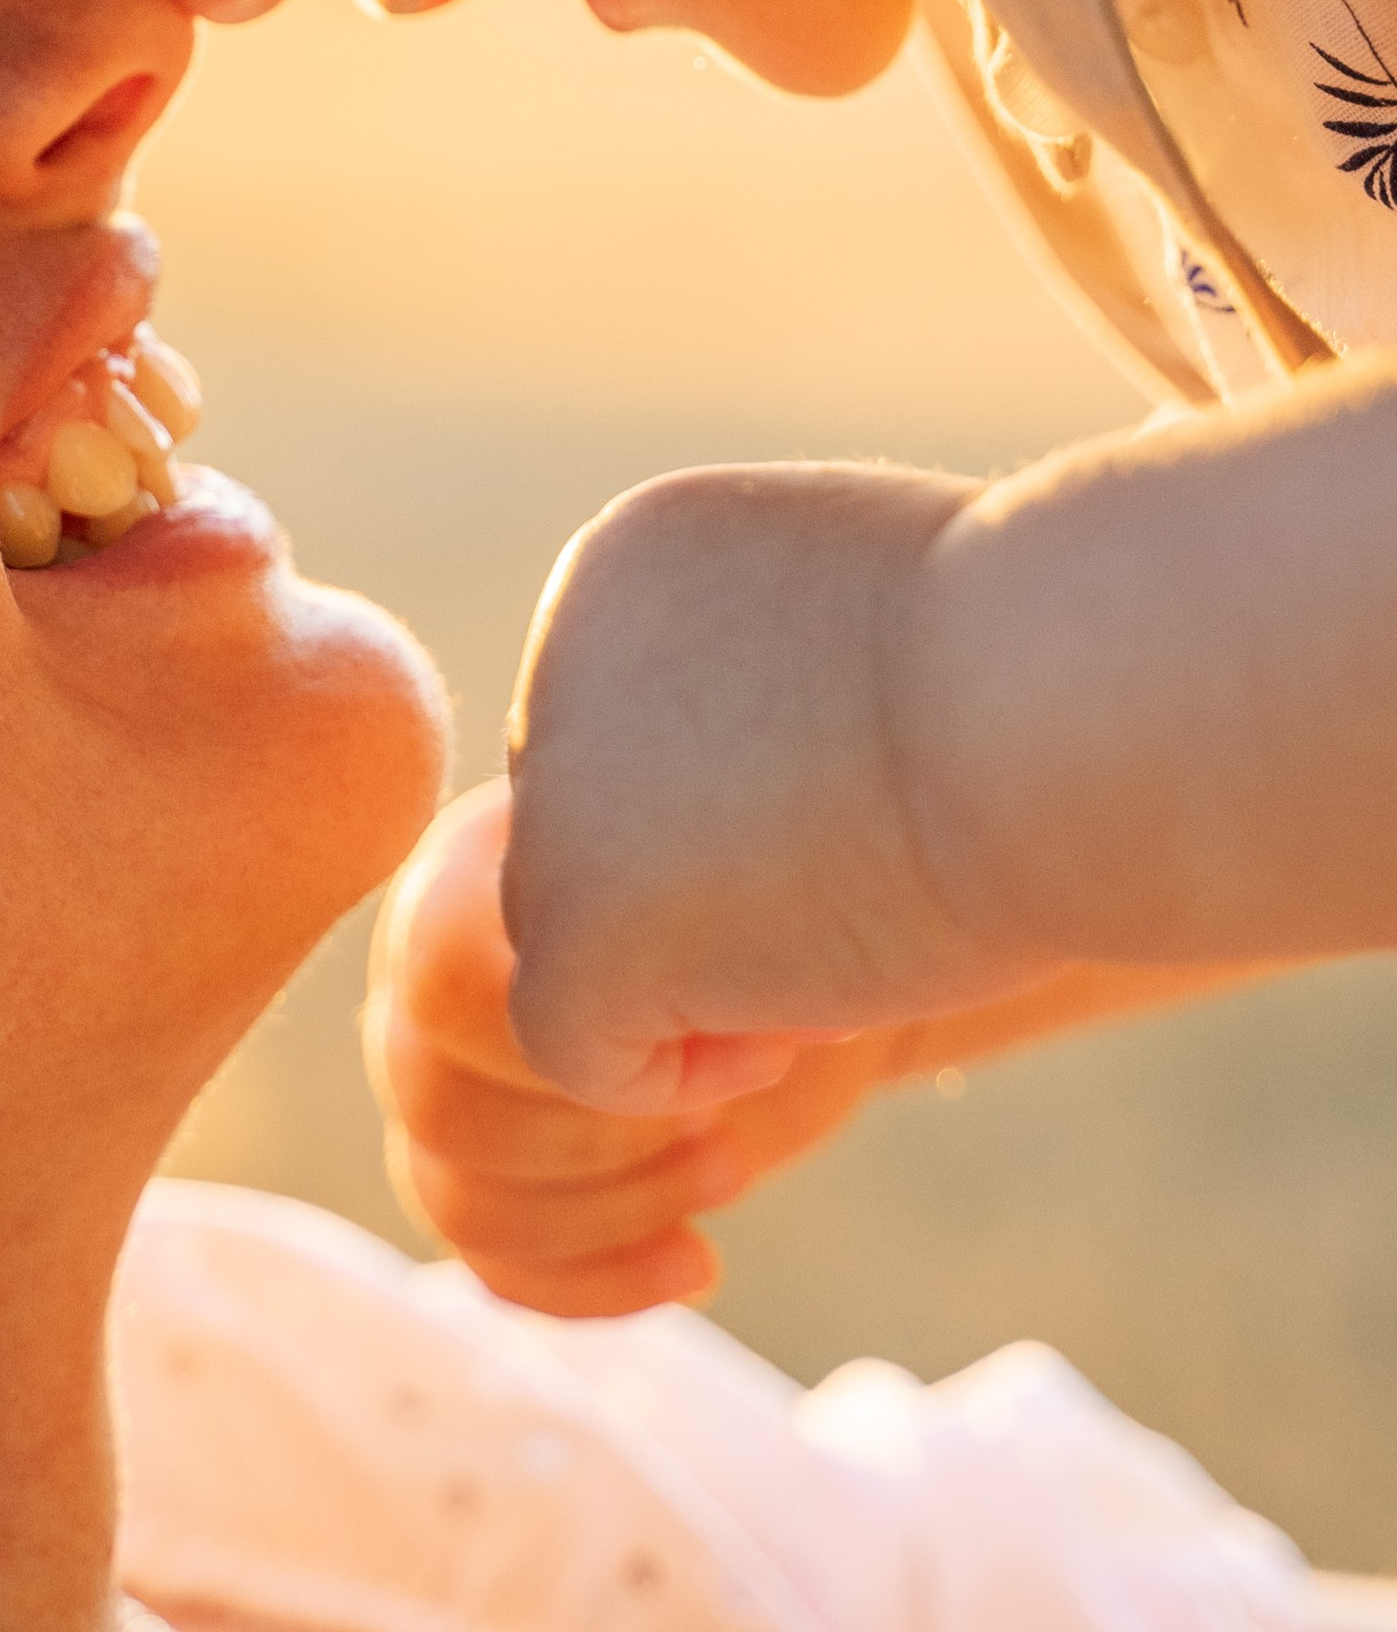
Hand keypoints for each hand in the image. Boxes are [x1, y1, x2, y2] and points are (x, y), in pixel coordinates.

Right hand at [367, 782, 901, 1315]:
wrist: (781, 965)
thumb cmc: (760, 909)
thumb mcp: (746, 905)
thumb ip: (713, 939)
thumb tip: (754, 1026)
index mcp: (462, 890)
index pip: (443, 980)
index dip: (578, 1039)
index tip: (718, 1038)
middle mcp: (424, 995)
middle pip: (441, 1107)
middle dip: (601, 1138)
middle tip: (722, 1124)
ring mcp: (440, 1095)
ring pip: (461, 1198)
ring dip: (611, 1211)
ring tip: (730, 1170)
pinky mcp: (484, 1182)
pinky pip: (491, 1262)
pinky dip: (598, 1283)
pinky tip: (697, 1260)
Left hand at [503, 462, 1010, 1113]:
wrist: (1075, 701)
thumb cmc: (1042, 660)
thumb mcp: (876, 620)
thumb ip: (780, 674)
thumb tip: (744, 779)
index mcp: (631, 559)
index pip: (636, 727)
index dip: (746, 805)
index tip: (873, 811)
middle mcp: (558, 652)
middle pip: (598, 828)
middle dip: (717, 892)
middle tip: (865, 896)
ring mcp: (556, 791)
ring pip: (581, 934)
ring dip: (708, 975)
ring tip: (850, 952)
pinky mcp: (579, 922)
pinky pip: (574, 1044)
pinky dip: (675, 1072)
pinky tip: (797, 1032)